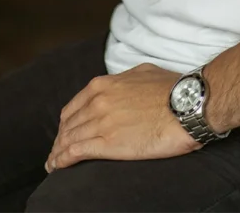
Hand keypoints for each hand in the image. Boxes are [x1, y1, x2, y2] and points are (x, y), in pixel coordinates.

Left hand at [45, 63, 197, 172]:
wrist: (186, 104)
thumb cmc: (171, 88)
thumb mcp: (142, 72)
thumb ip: (125, 80)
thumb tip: (122, 85)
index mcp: (104, 85)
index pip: (75, 106)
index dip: (68, 122)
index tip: (66, 132)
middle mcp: (97, 101)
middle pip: (69, 124)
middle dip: (60, 139)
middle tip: (56, 152)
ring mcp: (101, 122)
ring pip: (69, 139)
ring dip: (58, 152)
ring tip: (53, 164)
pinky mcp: (108, 143)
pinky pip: (76, 152)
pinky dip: (62, 160)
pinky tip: (57, 167)